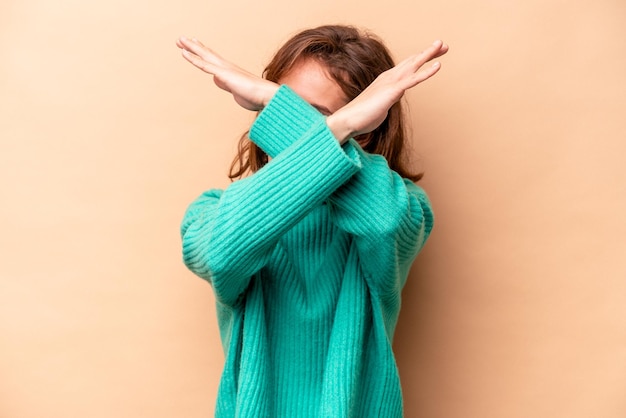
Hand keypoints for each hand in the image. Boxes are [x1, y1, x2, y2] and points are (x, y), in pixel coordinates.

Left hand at [176, 37, 278, 110]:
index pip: (213, 59)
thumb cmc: (255, 96)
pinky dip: (194, 59)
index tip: (195, 45)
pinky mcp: (223, 74)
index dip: (203, 52)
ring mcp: (224, 69)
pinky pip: (204, 65)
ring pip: (204, 56)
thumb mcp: (236, 90)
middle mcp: (226, 67)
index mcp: (230, 72)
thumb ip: (225, 83)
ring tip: (179, 40)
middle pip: (207, 54)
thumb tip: (216, 79)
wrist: (265, 96)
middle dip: (194, 47)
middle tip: (182, 40)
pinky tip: (184, 53)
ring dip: (191, 48)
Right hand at [326, 40, 448, 142]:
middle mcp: (389, 78)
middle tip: (443, 46)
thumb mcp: (380, 106)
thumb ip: (388, 100)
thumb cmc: (362, 117)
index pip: (406, 67)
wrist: (348, 120)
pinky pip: (413, 79)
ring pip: (414, 65)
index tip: (434, 57)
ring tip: (443, 46)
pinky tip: (437, 66)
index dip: (420, 60)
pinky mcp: (392, 91)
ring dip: (429, 54)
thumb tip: (391, 99)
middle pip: (412, 61)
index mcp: (386, 81)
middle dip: (428, 53)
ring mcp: (390, 83)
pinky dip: (426, 72)